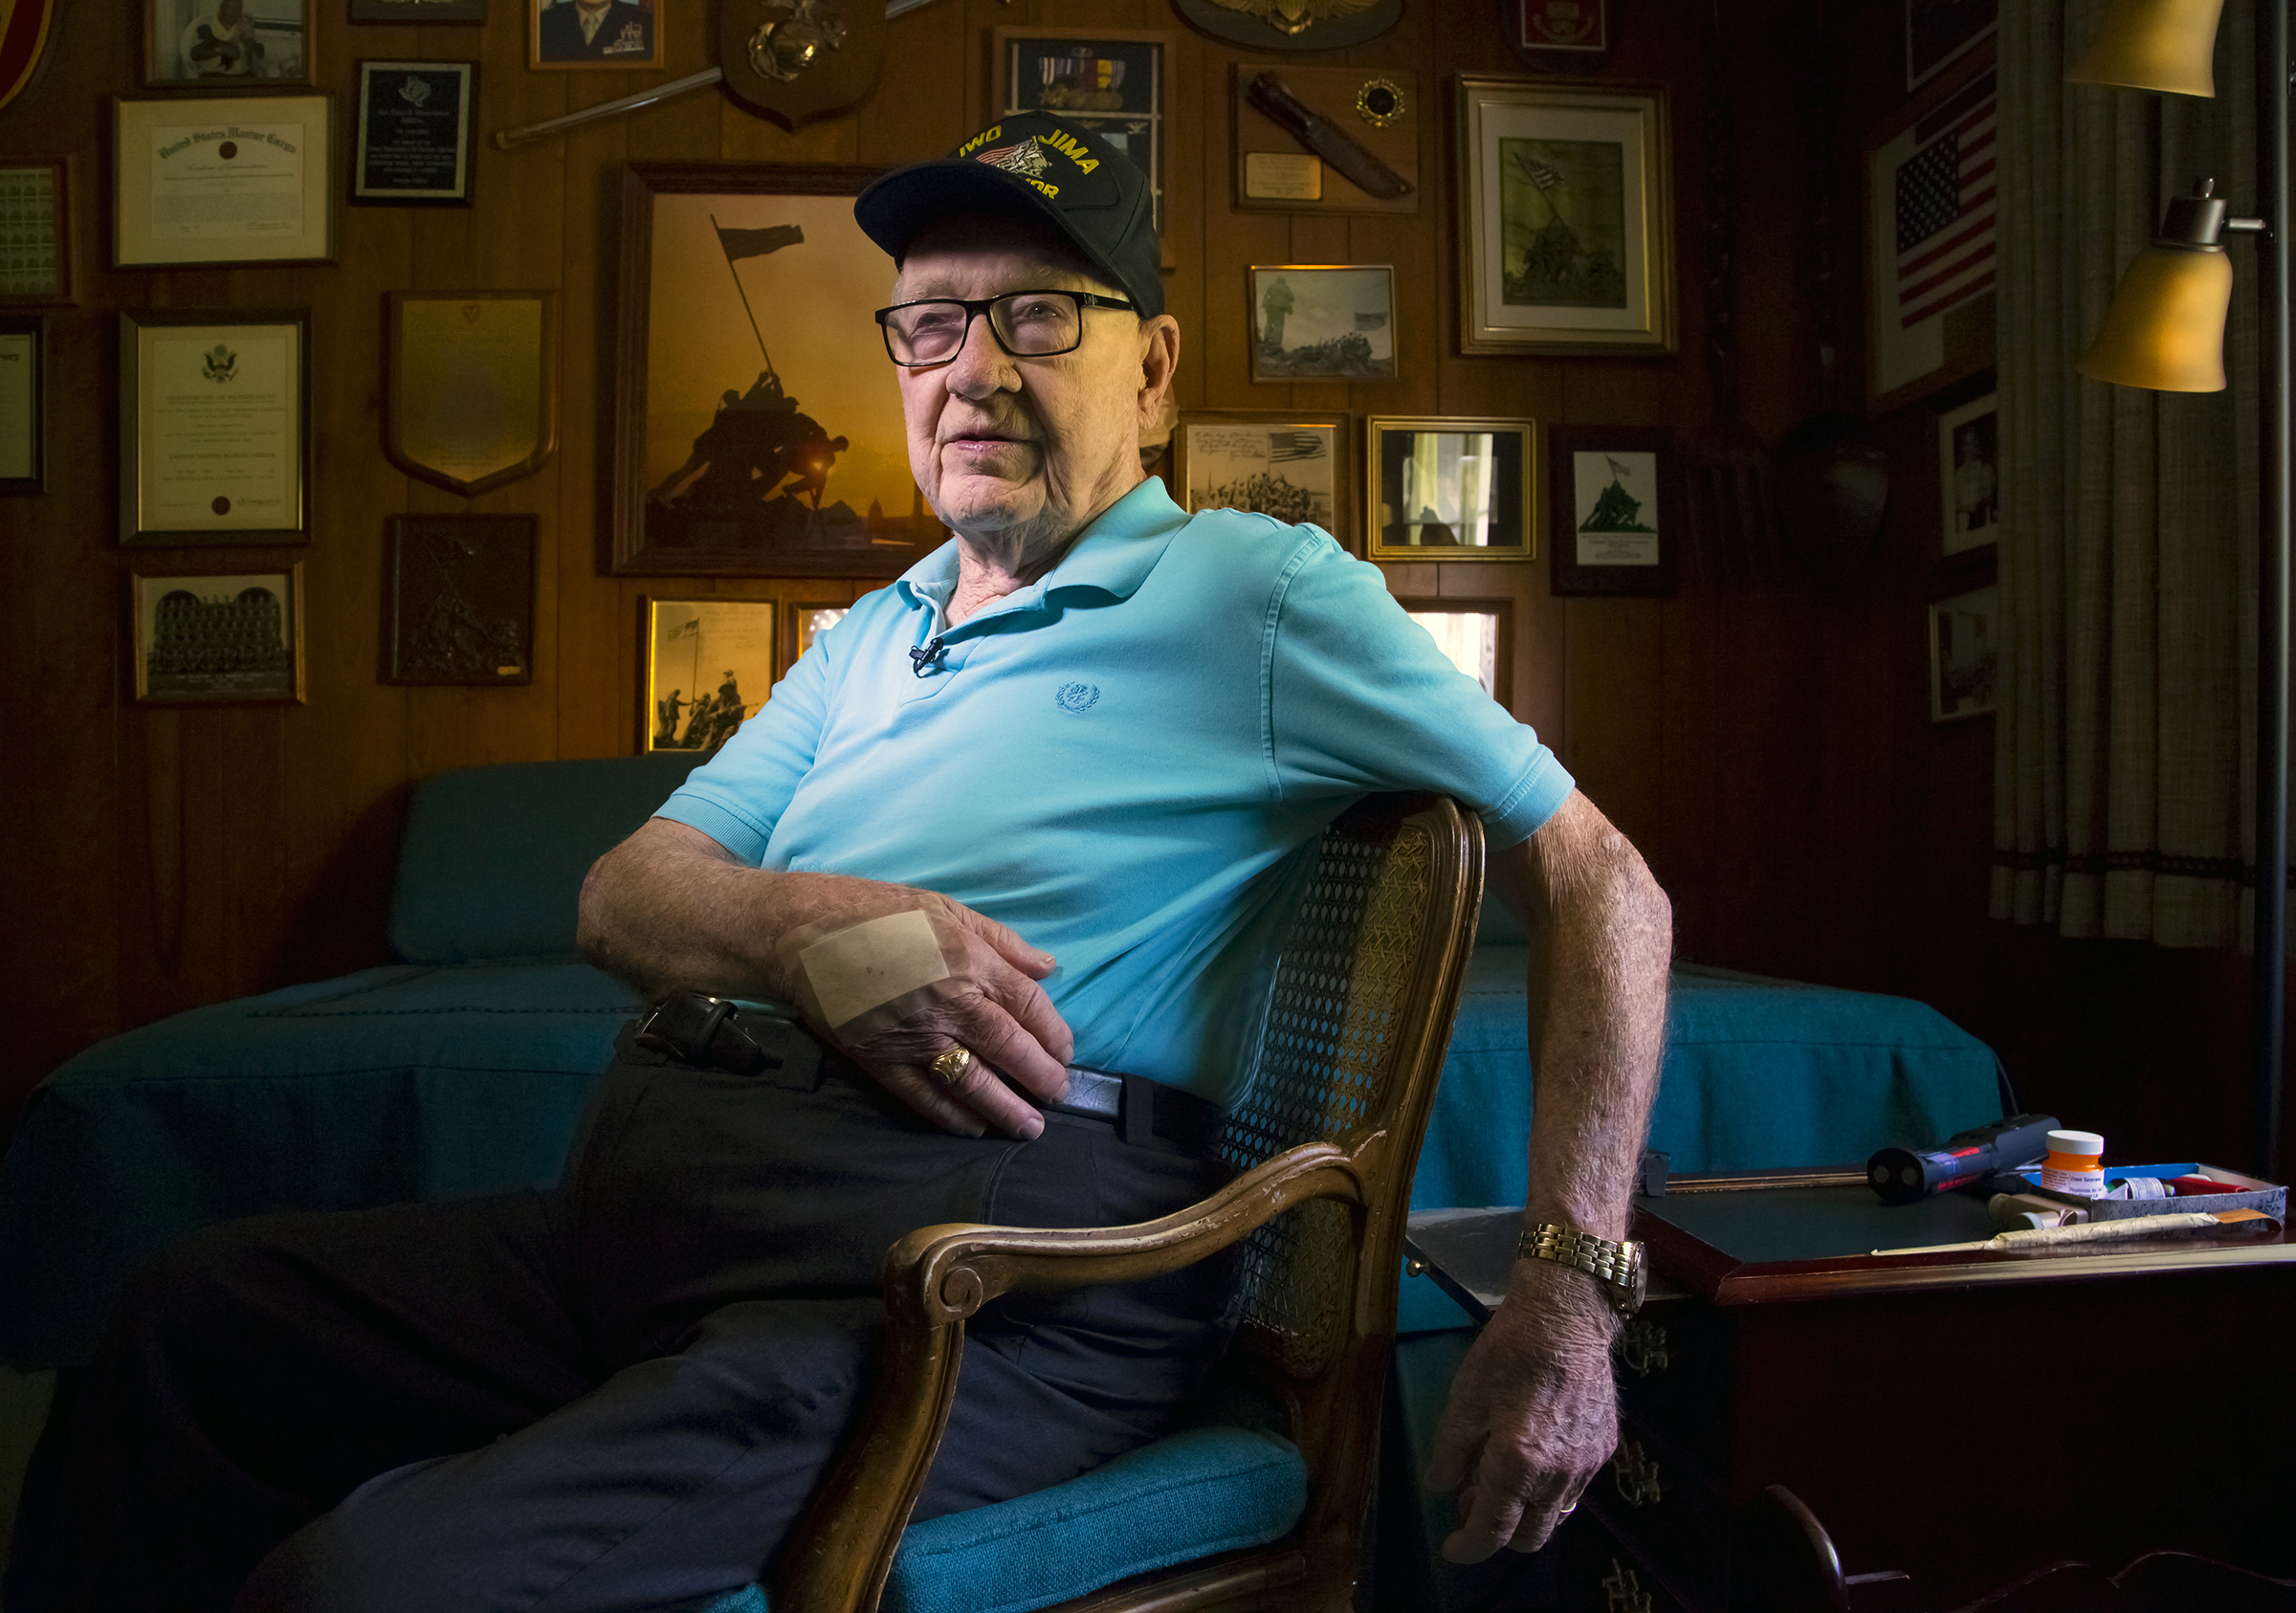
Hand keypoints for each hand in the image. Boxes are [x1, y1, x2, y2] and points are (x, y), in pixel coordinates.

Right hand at [765, 873, 1073, 1140]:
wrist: (801, 933)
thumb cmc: (875, 912)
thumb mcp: (945, 908)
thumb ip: (1001, 941)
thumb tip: (1046, 967)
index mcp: (970, 961)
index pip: (1029, 1006)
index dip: (1054, 1034)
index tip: (1065, 1052)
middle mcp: (949, 1004)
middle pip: (1009, 1050)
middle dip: (1040, 1078)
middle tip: (1058, 1095)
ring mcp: (914, 1037)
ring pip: (973, 1082)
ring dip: (1006, 1109)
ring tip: (1029, 1128)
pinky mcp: (880, 1060)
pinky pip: (924, 1097)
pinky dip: (951, 1116)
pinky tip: (973, 1127)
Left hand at [1424, 1257, 1620, 1560]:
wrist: (1568, 1315)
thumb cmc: (1509, 1350)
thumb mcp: (1465, 1397)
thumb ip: (1451, 1450)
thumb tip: (1441, 1486)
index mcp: (1521, 1463)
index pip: (1494, 1530)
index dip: (1469, 1546)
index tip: (1452, 1549)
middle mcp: (1560, 1474)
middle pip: (1531, 1536)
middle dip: (1499, 1532)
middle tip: (1472, 1500)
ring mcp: (1588, 1463)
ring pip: (1557, 1516)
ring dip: (1526, 1512)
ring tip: (1499, 1477)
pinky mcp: (1605, 1447)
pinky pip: (1576, 1490)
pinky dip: (1550, 1490)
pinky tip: (1533, 1459)